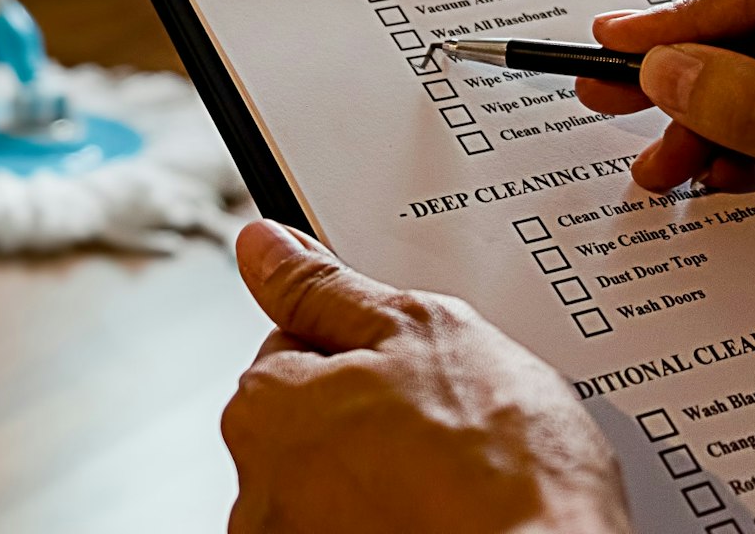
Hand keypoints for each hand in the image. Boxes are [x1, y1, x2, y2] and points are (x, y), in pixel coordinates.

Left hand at [222, 220, 628, 533]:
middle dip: (369, 413)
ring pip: (337, 484)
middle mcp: (258, 487)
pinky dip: (393, 522)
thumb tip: (265, 248)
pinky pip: (358, 529)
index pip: (293, 344)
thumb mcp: (419, 330)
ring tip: (454, 478)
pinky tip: (446, 518)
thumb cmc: (497, 466)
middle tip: (446, 421)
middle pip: (312, 420)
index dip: (364, 348)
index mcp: (264, 406)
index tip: (410, 365)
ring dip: (381, 475)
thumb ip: (327, 287)